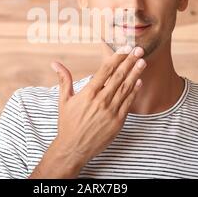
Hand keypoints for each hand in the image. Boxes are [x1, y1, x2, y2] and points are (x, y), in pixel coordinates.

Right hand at [29, 46, 145, 177]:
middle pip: (119, 76)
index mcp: (88, 93)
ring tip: (143, 62)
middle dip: (130, 62)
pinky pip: (128, 103)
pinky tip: (139, 82)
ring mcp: (111, 111)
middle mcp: (101, 100)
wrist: (73, 148)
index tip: (124, 48)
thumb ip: (63, 79)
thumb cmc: (67, 123)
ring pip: (126, 88)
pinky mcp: (118, 122)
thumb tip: (55, 63)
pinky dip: (134, 92)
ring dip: (135, 74)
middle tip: (139, 50)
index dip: (116, 58)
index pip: (106, 70)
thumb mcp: (64, 100)